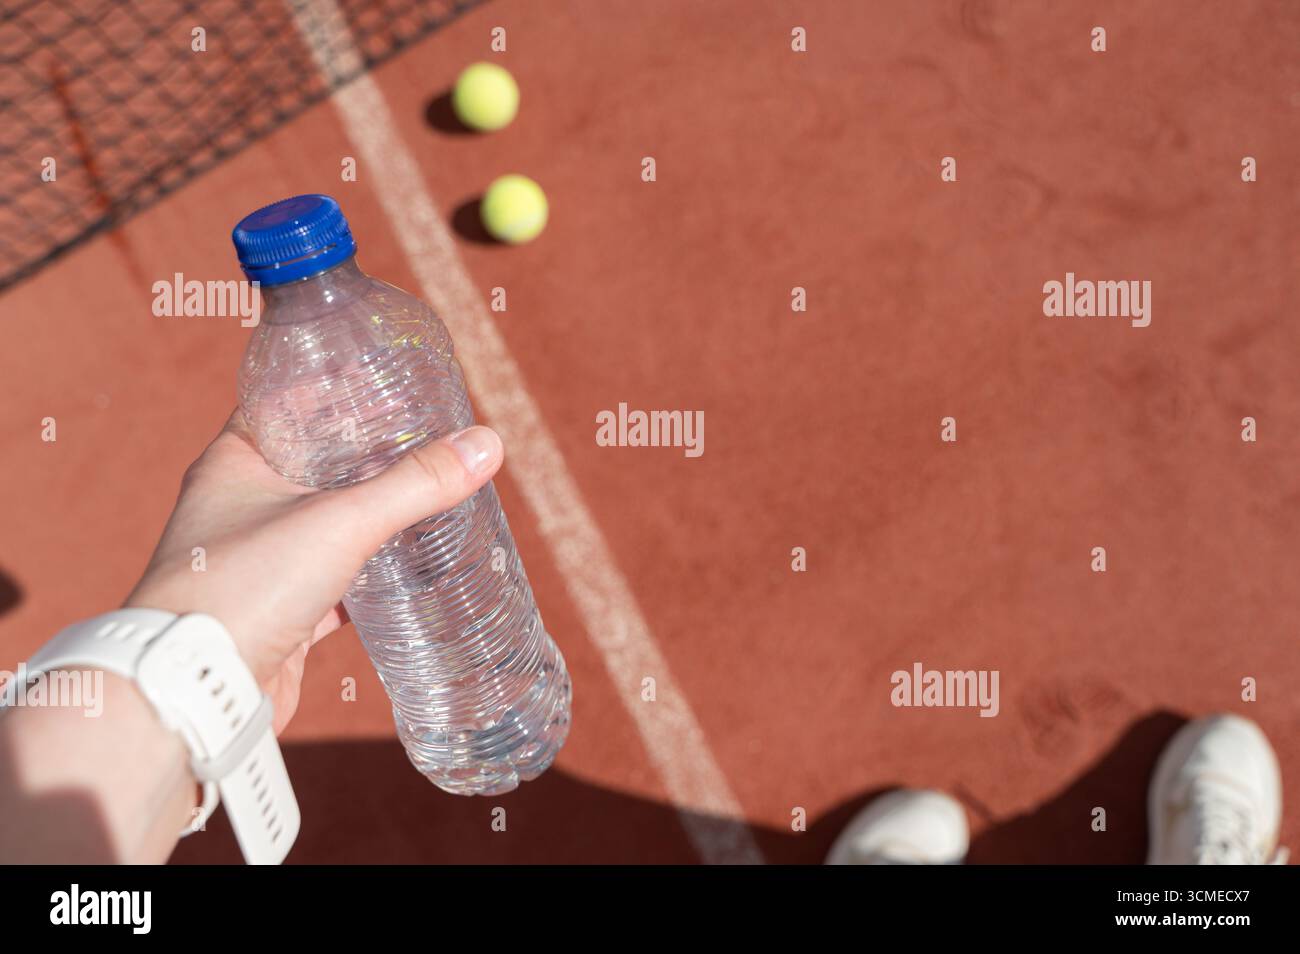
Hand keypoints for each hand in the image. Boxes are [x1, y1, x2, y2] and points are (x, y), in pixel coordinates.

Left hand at [125, 411, 503, 730]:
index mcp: (234, 462)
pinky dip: (370, 575)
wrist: (198, 689)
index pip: (284, 404)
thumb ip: (415, 485)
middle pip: (313, 464)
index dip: (331, 388)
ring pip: (327, 525)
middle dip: (366, 454)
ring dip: (370, 515)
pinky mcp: (280, 612)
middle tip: (423, 435)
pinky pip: (335, 582)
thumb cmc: (243, 588)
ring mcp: (260, 561)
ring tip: (428, 493)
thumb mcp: (341, 522)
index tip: (383, 379)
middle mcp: (240, 506)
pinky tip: (410, 569)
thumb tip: (485, 445)